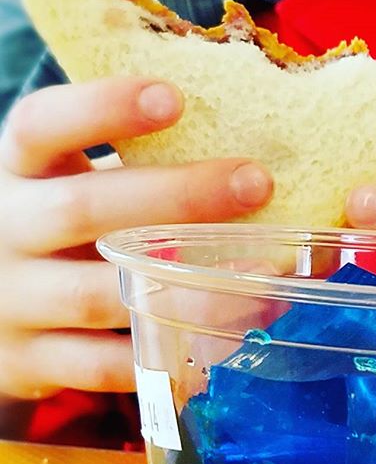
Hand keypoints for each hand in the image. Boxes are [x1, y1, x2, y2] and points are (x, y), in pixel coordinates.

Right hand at [0, 78, 272, 400]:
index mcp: (17, 170)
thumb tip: (244, 153)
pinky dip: (165, 353)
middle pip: (83, 208)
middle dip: (177, 196)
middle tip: (256, 182)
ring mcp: (14, 302)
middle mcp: (6, 231)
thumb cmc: (58, 227)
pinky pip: (104, 366)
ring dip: (188, 286)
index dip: (103, 109)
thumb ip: (131, 167)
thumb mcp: (69, 182)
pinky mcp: (31, 362)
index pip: (43, 125)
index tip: (175, 97)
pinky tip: (224, 340)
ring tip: (262, 275)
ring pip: (99, 295)